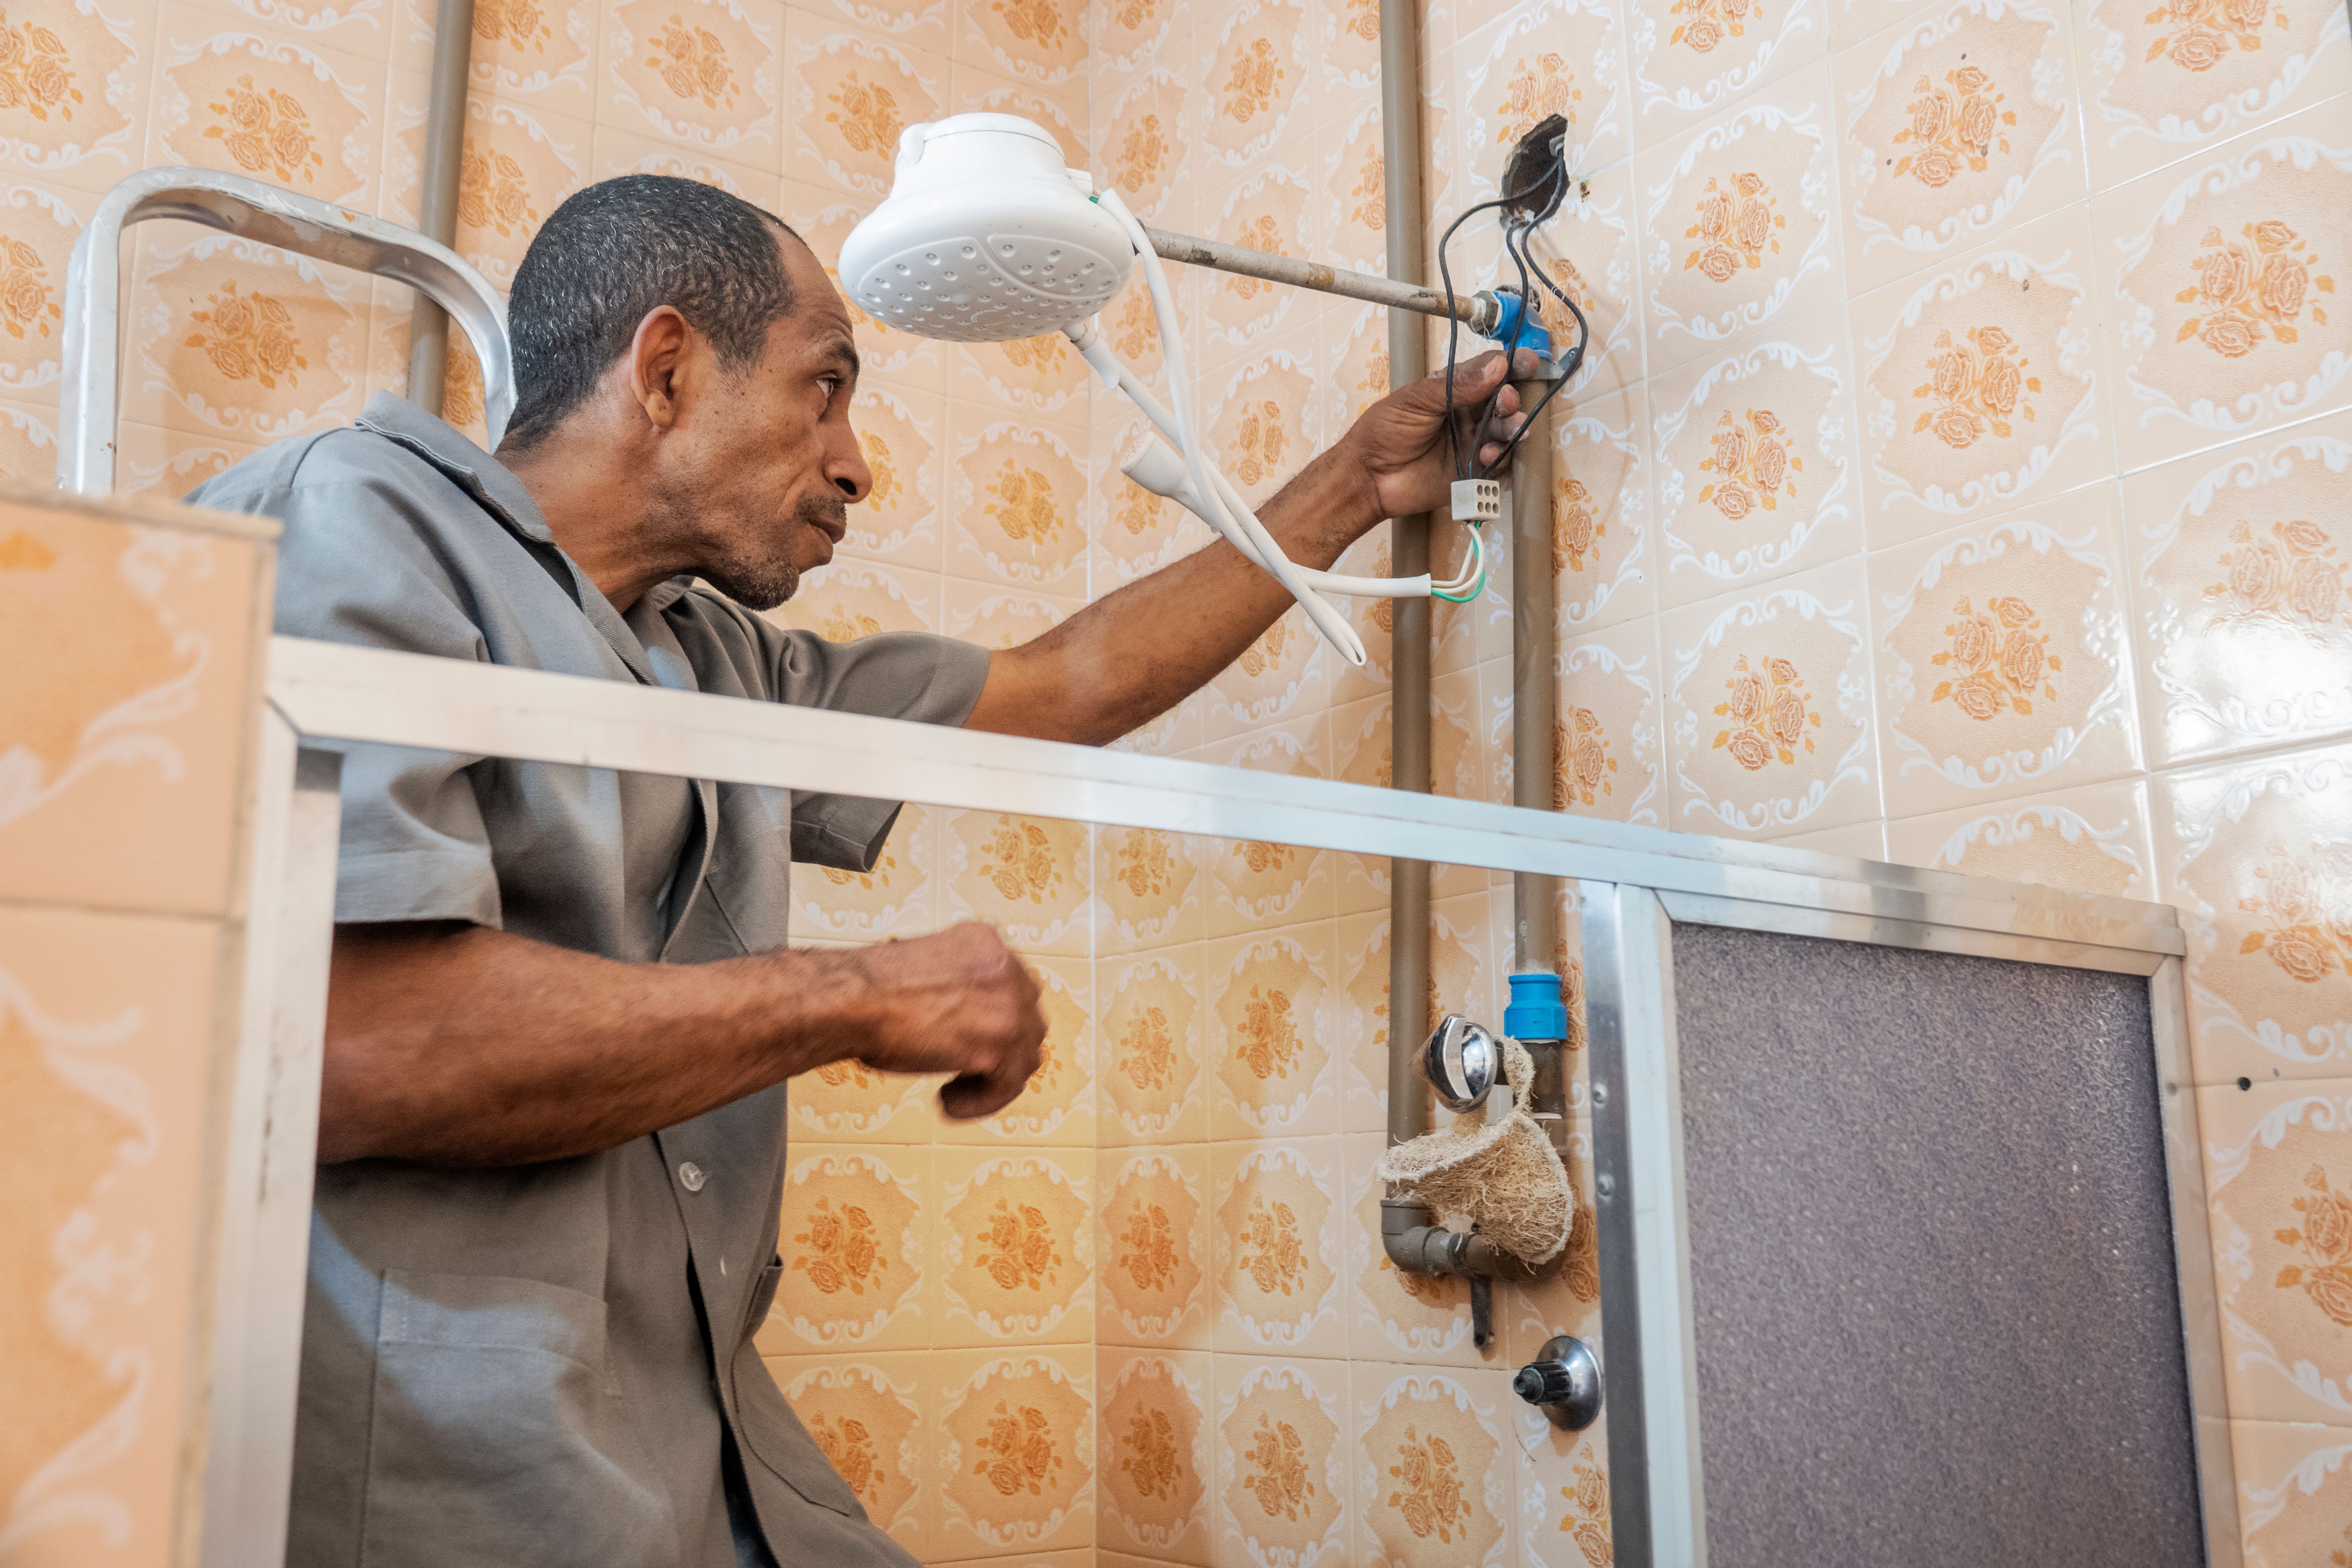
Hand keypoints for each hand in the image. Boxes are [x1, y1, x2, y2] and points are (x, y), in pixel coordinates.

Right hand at [841, 923, 1047, 1118]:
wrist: (850, 999)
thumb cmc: (868, 991)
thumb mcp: (926, 969)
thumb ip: (958, 986)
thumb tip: (968, 1020)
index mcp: (986, 941)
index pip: (1014, 987)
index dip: (994, 1022)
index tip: (965, 1040)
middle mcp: (1005, 965)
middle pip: (1028, 1019)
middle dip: (1000, 1050)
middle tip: (964, 1070)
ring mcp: (1007, 1002)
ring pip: (1024, 1054)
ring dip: (992, 1079)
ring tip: (952, 1091)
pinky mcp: (998, 1041)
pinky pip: (1009, 1084)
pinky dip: (981, 1102)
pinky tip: (947, 1103)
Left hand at [1337, 347, 1546, 522]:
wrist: (1367, 477)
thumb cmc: (1384, 430)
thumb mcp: (1417, 399)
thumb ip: (1459, 384)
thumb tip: (1498, 366)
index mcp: (1454, 390)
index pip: (1489, 371)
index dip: (1511, 365)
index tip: (1529, 362)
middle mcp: (1467, 415)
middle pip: (1503, 402)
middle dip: (1512, 399)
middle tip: (1507, 402)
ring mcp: (1471, 443)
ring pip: (1506, 432)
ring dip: (1513, 428)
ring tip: (1511, 429)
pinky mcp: (1472, 472)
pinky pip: (1498, 464)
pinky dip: (1500, 458)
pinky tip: (1487, 455)